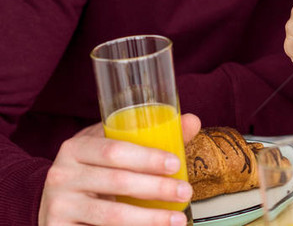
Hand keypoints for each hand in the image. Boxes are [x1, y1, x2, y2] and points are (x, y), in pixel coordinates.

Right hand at [39, 113, 200, 225]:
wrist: (55, 200)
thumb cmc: (94, 170)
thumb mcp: (113, 148)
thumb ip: (151, 136)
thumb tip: (192, 121)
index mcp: (76, 148)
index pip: (114, 150)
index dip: (147, 157)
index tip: (176, 163)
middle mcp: (61, 176)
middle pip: (117, 181)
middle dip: (157, 188)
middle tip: (185, 191)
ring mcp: (59, 206)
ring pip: (111, 215)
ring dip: (150, 219)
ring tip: (178, 220)